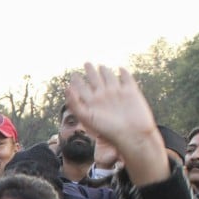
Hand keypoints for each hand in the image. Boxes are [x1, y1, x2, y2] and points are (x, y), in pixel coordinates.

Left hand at [64, 64, 167, 185]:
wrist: (132, 135)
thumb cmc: (108, 130)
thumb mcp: (86, 117)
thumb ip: (75, 103)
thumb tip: (66, 88)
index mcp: (92, 103)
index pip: (82, 89)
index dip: (77, 82)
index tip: (73, 75)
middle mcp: (104, 97)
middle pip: (95, 80)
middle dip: (90, 72)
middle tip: (86, 63)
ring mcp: (118, 93)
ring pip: (110, 78)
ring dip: (105, 71)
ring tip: (101, 66)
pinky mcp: (131, 92)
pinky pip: (126, 79)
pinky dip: (124, 73)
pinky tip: (120, 69)